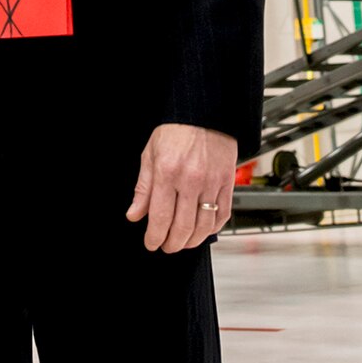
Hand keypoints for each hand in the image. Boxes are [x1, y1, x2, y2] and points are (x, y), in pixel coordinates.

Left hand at [126, 124, 238, 251]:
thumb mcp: (150, 156)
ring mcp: (212, 183)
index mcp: (167, 173)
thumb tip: (134, 214)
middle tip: (166, 247)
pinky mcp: (227, 183)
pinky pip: (222, 214)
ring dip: (192, 241)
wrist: (205, 115)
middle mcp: (191, 180)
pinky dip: (212, 228)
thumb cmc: (176, 132)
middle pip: (183, 226)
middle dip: (172, 243)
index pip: (160, 217)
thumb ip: (143, 189)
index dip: (154, 236)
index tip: (151, 243)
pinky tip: (203, 231)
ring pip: (204, 226)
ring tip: (182, 243)